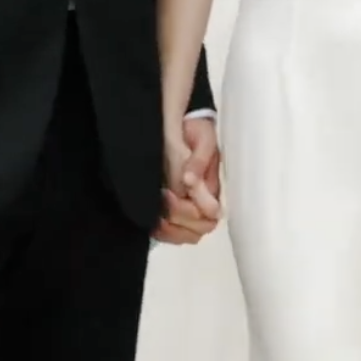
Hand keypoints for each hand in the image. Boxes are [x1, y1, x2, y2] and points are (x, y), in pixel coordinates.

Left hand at [154, 117, 223, 244]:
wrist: (184, 124)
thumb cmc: (196, 132)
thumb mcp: (201, 141)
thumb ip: (198, 162)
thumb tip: (191, 183)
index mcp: (211, 190)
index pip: (207, 218)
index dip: (189, 213)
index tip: (169, 193)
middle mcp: (201, 204)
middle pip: (196, 232)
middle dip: (177, 218)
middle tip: (161, 196)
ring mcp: (187, 208)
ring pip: (182, 235)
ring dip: (167, 228)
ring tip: (153, 209)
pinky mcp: (171, 209)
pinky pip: (169, 233)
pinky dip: (159, 230)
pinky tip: (148, 218)